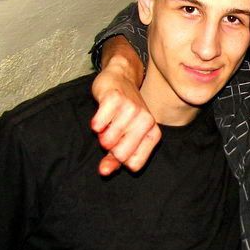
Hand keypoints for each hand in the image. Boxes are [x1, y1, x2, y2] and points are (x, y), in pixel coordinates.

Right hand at [91, 53, 158, 174]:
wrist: (121, 77)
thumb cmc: (123, 112)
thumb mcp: (123, 137)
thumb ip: (114, 158)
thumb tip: (103, 172)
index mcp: (153, 133)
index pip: (134, 164)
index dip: (121, 159)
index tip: (120, 145)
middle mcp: (146, 121)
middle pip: (120, 155)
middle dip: (110, 148)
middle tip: (112, 132)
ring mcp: (132, 109)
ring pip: (108, 141)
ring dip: (101, 134)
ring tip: (108, 122)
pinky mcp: (115, 99)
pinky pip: (98, 124)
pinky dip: (95, 123)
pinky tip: (102, 114)